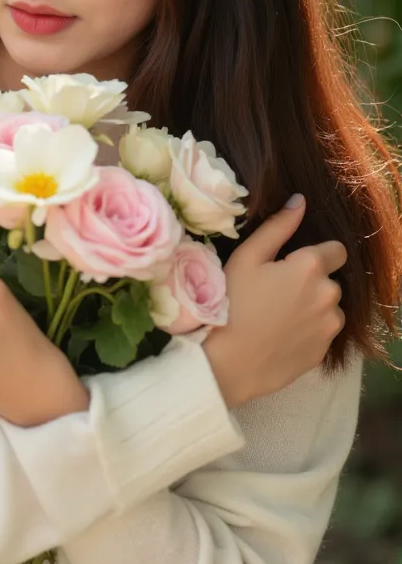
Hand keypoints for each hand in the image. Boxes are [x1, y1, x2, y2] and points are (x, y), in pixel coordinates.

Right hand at [202, 195, 346, 407]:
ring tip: (278, 315)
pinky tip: (280, 335)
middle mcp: (329, 295)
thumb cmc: (231, 302)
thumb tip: (300, 201)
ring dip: (313, 307)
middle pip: (329, 281)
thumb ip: (278, 226)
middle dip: (311, 282)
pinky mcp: (323, 352)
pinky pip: (321, 333)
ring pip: (328, 308)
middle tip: (276, 291)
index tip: (291, 263)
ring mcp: (329, 327)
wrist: (227, 362)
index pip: (336, 250)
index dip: (315, 254)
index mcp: (311, 267)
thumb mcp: (247, 256)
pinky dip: (308, 331)